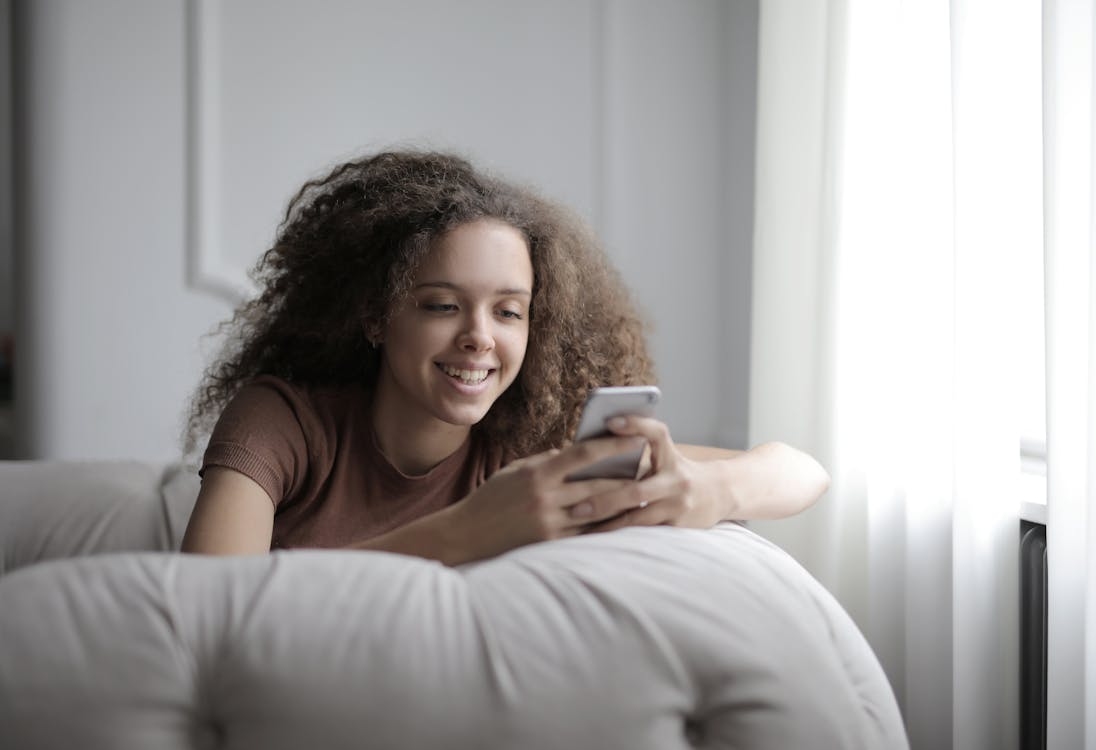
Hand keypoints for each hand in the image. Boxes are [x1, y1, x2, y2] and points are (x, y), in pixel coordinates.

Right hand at [448, 434, 660, 560]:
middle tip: (650, 469)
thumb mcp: (517, 471)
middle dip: (627, 477)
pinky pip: (586, 536)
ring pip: (598, 513)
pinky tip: (621, 522)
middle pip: (599, 485)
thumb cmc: (492, 498)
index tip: (636, 438)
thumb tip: (581, 453)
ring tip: (643, 495)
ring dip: (623, 505)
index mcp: (538, 474)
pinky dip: (605, 528)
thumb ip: (549, 462)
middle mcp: (546, 499)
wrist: (465, 535)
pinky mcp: (551, 546)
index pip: (583, 454)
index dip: (613, 445)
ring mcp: (550, 525)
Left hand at [579, 416, 730, 532]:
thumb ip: (638, 451)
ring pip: (637, 518)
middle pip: (635, 490)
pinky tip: (599, 539)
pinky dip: (620, 535)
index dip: (635, 424)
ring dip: (607, 525)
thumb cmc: (678, 471)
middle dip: (603, 501)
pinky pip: (643, 534)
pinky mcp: (678, 527)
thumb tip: (595, 444)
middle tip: (576, 508)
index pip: (656, 433)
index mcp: (670, 456)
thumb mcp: (665, 456)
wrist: (720, 494)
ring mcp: (679, 506)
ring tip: (582, 529)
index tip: (610, 421)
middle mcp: (677, 480)